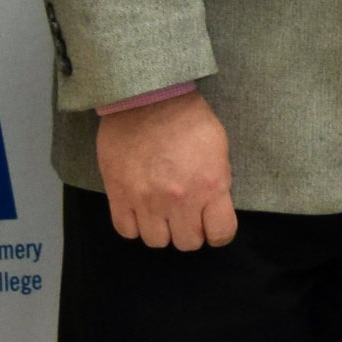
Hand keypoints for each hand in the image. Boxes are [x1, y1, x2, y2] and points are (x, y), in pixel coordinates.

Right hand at [98, 90, 237, 249]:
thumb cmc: (187, 118)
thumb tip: (213, 206)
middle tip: (186, 216)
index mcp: (210, 186)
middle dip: (190, 232)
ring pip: (156, 241)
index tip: (212, 227)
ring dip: (161, 230)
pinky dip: (134, 225)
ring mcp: (147, 200)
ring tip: (161, 212)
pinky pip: (126, 230)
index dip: (218, 234)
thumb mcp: (219, 148)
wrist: (146, 98)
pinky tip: (140, 211)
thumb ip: (218, 182)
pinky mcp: (119, 195)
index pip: (221, 234)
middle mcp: (180, 199)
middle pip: (187, 243)